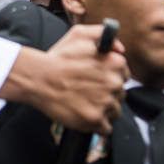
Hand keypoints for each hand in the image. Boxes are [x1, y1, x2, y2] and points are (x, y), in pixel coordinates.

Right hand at [0, 24, 127, 134]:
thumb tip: (120, 49)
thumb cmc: (57, 58)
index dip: (110, 78)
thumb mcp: (79, 34)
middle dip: (107, 94)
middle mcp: (114, 83)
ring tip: (85, 104)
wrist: (38, 78)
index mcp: (115, 63)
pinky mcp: (95, 119)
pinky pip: (106, 129)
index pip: (124, 76)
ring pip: (114, 112)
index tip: (98, 80)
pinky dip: (96, 125)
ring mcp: (106, 102)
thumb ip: (102, 34)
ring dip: (103, 110)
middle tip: (88, 92)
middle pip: (120, 95)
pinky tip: (84, 115)